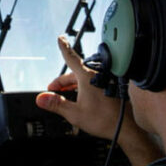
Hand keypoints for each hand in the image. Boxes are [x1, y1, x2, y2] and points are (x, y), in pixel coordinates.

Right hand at [36, 36, 163, 165]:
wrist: (125, 128)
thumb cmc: (104, 120)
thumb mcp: (74, 113)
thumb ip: (56, 104)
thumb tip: (41, 98)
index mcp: (87, 78)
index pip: (71, 58)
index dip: (64, 48)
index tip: (61, 38)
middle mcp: (95, 77)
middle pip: (73, 73)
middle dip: (61, 82)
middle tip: (52, 92)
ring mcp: (103, 82)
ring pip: (81, 80)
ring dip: (70, 86)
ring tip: (64, 96)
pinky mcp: (107, 89)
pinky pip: (90, 84)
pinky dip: (80, 89)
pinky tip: (79, 98)